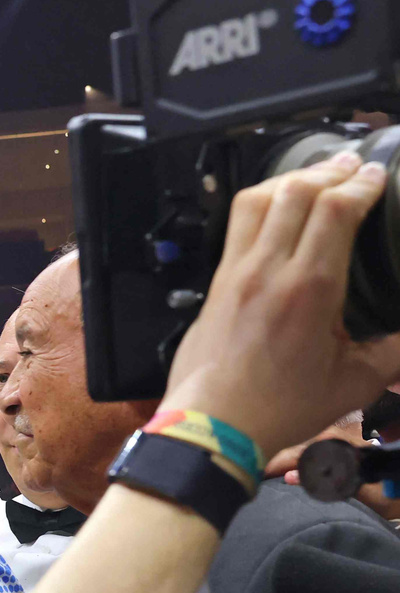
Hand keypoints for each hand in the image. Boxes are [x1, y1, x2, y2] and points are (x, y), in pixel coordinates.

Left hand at [164, 150, 399, 459]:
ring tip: (319, 175)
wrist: (212, 427)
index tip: (379, 176)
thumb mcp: (357, 381)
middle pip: (297, 192)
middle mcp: (267, 272)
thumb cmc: (278, 408)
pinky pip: (236, 225)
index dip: (363, 183)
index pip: (336, 209)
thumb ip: (396, 349)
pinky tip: (279, 206)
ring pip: (258, 200)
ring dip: (292, 179)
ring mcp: (236, 274)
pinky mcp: (217, 283)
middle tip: (355, 165)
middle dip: (332, 170)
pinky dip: (263, 203)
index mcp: (309, 290)